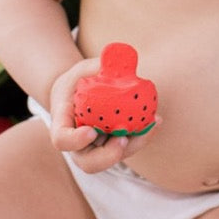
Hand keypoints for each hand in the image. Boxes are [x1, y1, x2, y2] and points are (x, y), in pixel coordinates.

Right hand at [48, 57, 159, 173]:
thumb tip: (119, 55)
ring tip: (152, 124)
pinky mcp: (112, 144)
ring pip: (111, 157)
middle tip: (124, 140)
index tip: (91, 132)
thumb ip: (98, 65)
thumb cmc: (78, 79)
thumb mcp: (83, 69)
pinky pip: (126, 146)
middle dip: (107, 156)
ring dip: (134, 145)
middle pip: (88, 162)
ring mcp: (95, 147)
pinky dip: (142, 136)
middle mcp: (77, 143)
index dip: (75, 141)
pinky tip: (156, 119)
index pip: (62, 140)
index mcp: (63, 124)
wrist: (78, 91)